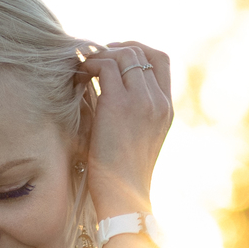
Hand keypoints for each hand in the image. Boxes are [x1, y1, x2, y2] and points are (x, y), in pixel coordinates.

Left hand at [76, 40, 172, 218]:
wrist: (124, 198)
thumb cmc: (122, 176)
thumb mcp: (136, 140)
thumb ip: (131, 112)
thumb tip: (105, 87)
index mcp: (166, 109)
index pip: (161, 60)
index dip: (138, 49)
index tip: (116, 55)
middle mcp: (158, 102)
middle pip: (142, 52)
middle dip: (116, 49)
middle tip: (95, 57)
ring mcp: (142, 101)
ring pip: (124, 55)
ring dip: (102, 55)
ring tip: (85, 67)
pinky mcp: (119, 104)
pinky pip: (106, 66)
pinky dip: (91, 65)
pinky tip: (81, 75)